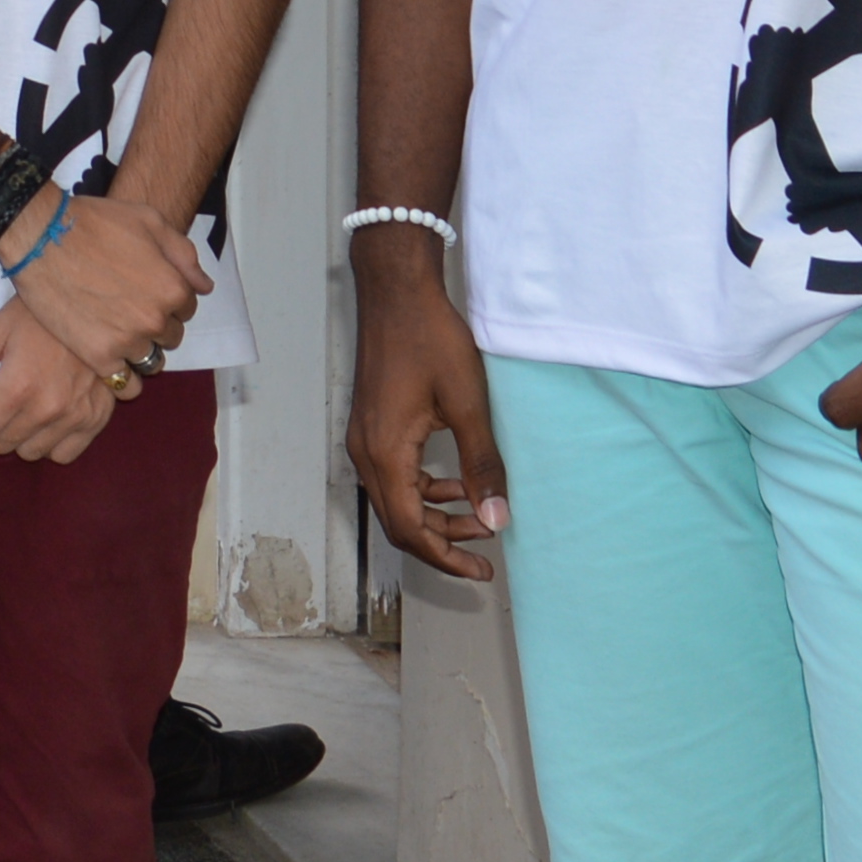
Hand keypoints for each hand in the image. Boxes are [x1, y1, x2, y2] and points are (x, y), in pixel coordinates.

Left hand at [0, 299, 129, 462]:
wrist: (97, 303)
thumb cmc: (39, 313)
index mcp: (18, 386)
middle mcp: (48, 409)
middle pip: (1, 444)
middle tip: (6, 391)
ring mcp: (75, 418)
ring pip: (30, 452)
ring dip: (23, 432)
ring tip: (30, 399)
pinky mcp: (97, 420)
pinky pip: (63, 454)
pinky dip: (52, 440)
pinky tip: (52, 413)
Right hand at [3, 188, 207, 376]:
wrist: (41, 236)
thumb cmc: (94, 223)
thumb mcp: (148, 221)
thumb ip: (183, 255)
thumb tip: (204, 286)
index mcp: (172, 287)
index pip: (187, 307)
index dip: (167, 297)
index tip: (144, 290)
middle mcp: (155, 319)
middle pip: (170, 336)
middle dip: (154, 323)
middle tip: (126, 307)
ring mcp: (127, 341)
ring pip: (149, 360)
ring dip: (138, 349)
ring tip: (114, 331)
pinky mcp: (98, 357)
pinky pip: (125, 384)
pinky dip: (121, 376)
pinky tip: (107, 358)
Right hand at [345, 248, 507, 581]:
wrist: (397, 291)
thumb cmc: (430, 339)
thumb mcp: (467, 405)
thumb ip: (481, 466)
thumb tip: (497, 520)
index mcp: (386, 453)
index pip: (410, 529)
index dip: (446, 557)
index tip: (481, 570)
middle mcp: (366, 452)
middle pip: (398, 522)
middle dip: (442, 543)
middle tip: (485, 553)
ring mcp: (365, 438)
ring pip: (396, 500)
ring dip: (434, 516)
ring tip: (479, 516)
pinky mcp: (372, 425)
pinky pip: (393, 475)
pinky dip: (423, 490)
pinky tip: (453, 482)